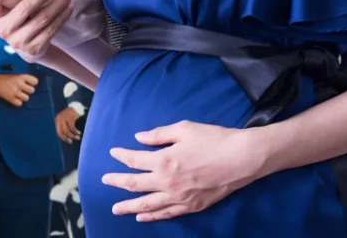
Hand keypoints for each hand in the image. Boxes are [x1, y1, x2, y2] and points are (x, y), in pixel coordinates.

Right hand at [0, 0, 73, 57]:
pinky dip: (62, 18)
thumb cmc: (16, 16)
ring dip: (57, 6)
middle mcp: (3, 30)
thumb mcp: (6, 3)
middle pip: (23, 10)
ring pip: (41, 20)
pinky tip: (68, 9)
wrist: (28, 46)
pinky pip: (51, 30)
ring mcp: (18, 42)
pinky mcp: (34, 49)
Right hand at [0, 74, 38, 106]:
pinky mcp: (10, 98)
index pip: (35, 81)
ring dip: (23, 96)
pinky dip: (18, 102)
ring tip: (19, 94)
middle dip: (28, 90)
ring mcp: (15, 91)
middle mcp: (19, 84)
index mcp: (22, 76)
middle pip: (32, 91)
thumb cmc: (2, 74)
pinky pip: (19, 104)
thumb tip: (29, 79)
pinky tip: (15, 98)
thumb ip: (22, 75)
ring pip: (27, 98)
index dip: (33, 83)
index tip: (29, 83)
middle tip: (24, 89)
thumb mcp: (14, 71)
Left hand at [56, 107, 81, 143]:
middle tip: (71, 142)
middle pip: (61, 132)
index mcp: (57, 120)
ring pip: (67, 131)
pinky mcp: (70, 118)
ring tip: (78, 138)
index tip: (68, 141)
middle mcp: (59, 119)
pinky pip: (72, 128)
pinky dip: (76, 132)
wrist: (76, 106)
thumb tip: (65, 137)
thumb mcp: (65, 120)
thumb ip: (63, 126)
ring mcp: (64, 119)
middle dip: (66, 138)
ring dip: (73, 136)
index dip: (63, 138)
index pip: (58, 132)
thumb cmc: (71, 114)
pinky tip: (79, 133)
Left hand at [101, 121, 268, 221]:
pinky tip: (142, 217)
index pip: (134, 160)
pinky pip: (167, 214)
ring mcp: (179, 197)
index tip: (113, 152)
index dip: (121, 156)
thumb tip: (138, 138)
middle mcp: (167, 182)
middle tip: (104, 181)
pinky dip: (152, 216)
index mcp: (164, 160)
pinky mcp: (192, 206)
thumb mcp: (184, 129)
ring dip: (128, 206)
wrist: (242, 158)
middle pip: (134, 185)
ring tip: (116, 208)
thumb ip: (158, 135)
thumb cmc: (214, 139)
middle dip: (117, 182)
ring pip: (147, 205)